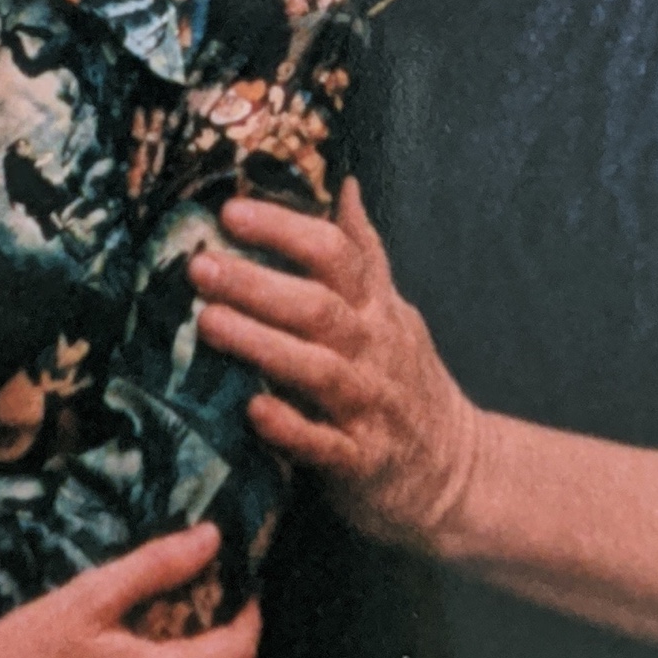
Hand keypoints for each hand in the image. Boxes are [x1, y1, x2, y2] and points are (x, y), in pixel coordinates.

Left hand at [191, 180, 481, 559]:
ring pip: (317, 369)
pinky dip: (291, 427)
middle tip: (200, 265)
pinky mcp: (361, 462)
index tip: (231, 211)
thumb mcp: (393, 309)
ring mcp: (369, 406)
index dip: (285, 229)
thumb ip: (365, 252)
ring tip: (207, 321)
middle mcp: (374, 349)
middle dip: (257, 284)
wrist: (456, 473)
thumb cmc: (406, 380)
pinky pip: (324, 445)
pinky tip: (252, 410)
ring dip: (261, 343)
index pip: (336, 254)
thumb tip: (346, 184)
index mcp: (376, 308)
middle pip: (318, 307)